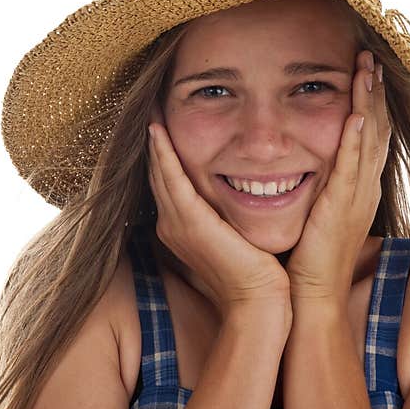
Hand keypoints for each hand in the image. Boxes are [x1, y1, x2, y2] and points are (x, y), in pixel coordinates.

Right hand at [146, 106, 290, 323]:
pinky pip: (171, 179)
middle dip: (154, 141)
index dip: (164, 152)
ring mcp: (176, 224)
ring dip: (153, 139)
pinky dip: (162, 153)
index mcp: (182, 229)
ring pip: (159, 172)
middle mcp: (172, 225)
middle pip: (158, 173)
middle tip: (150, 105)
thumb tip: (244, 193)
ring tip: (150, 108)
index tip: (163, 123)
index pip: (169, 182)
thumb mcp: (239, 237)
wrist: (260, 303)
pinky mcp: (189, 222)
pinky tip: (156, 130)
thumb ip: (231, 215)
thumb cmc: (257, 275)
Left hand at [285, 50, 390, 308]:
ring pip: (369, 140)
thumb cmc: (307, 262)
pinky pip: (351, 168)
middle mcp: (365, 189)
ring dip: (369, 101)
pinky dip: (355, 139)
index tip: (363, 69)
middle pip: (377, 128)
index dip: (370, 100)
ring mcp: (357, 198)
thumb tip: (299, 166)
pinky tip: (356, 113)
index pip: (368, 135)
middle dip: (375, 90)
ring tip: (368, 67)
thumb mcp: (316, 214)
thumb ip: (315, 187)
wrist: (310, 300)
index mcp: (358, 189)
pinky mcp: (341, 211)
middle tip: (371, 55)